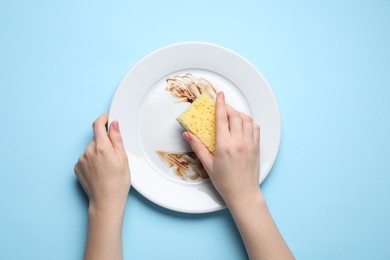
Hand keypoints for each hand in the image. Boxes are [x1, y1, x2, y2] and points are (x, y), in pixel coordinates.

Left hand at [74, 114, 129, 259]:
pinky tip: (99, 171)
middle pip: (96, 139)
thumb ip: (117, 139)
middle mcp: (88, 152)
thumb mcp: (123, 159)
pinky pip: (85, 158)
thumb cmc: (118, 183)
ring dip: (98, 152)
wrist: (106, 202)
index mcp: (102, 148)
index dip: (103, 119)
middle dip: (104, 142)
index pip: (98, 125)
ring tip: (107, 166)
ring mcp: (81, 160)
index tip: (107, 118)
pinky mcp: (77, 168)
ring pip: (91, 148)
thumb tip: (113, 125)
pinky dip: (92, 160)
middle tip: (114, 155)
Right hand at [183, 92, 260, 206]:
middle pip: (235, 115)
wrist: (244, 193)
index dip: (220, 104)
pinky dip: (249, 122)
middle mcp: (239, 142)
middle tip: (222, 107)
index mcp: (225, 145)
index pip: (222, 118)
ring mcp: (250, 144)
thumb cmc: (225, 182)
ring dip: (239, 114)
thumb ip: (198, 147)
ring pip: (247, 119)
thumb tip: (187, 135)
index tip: (219, 95)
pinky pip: (255, 128)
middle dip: (228, 108)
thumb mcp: (208, 164)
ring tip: (232, 116)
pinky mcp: (257, 147)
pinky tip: (243, 126)